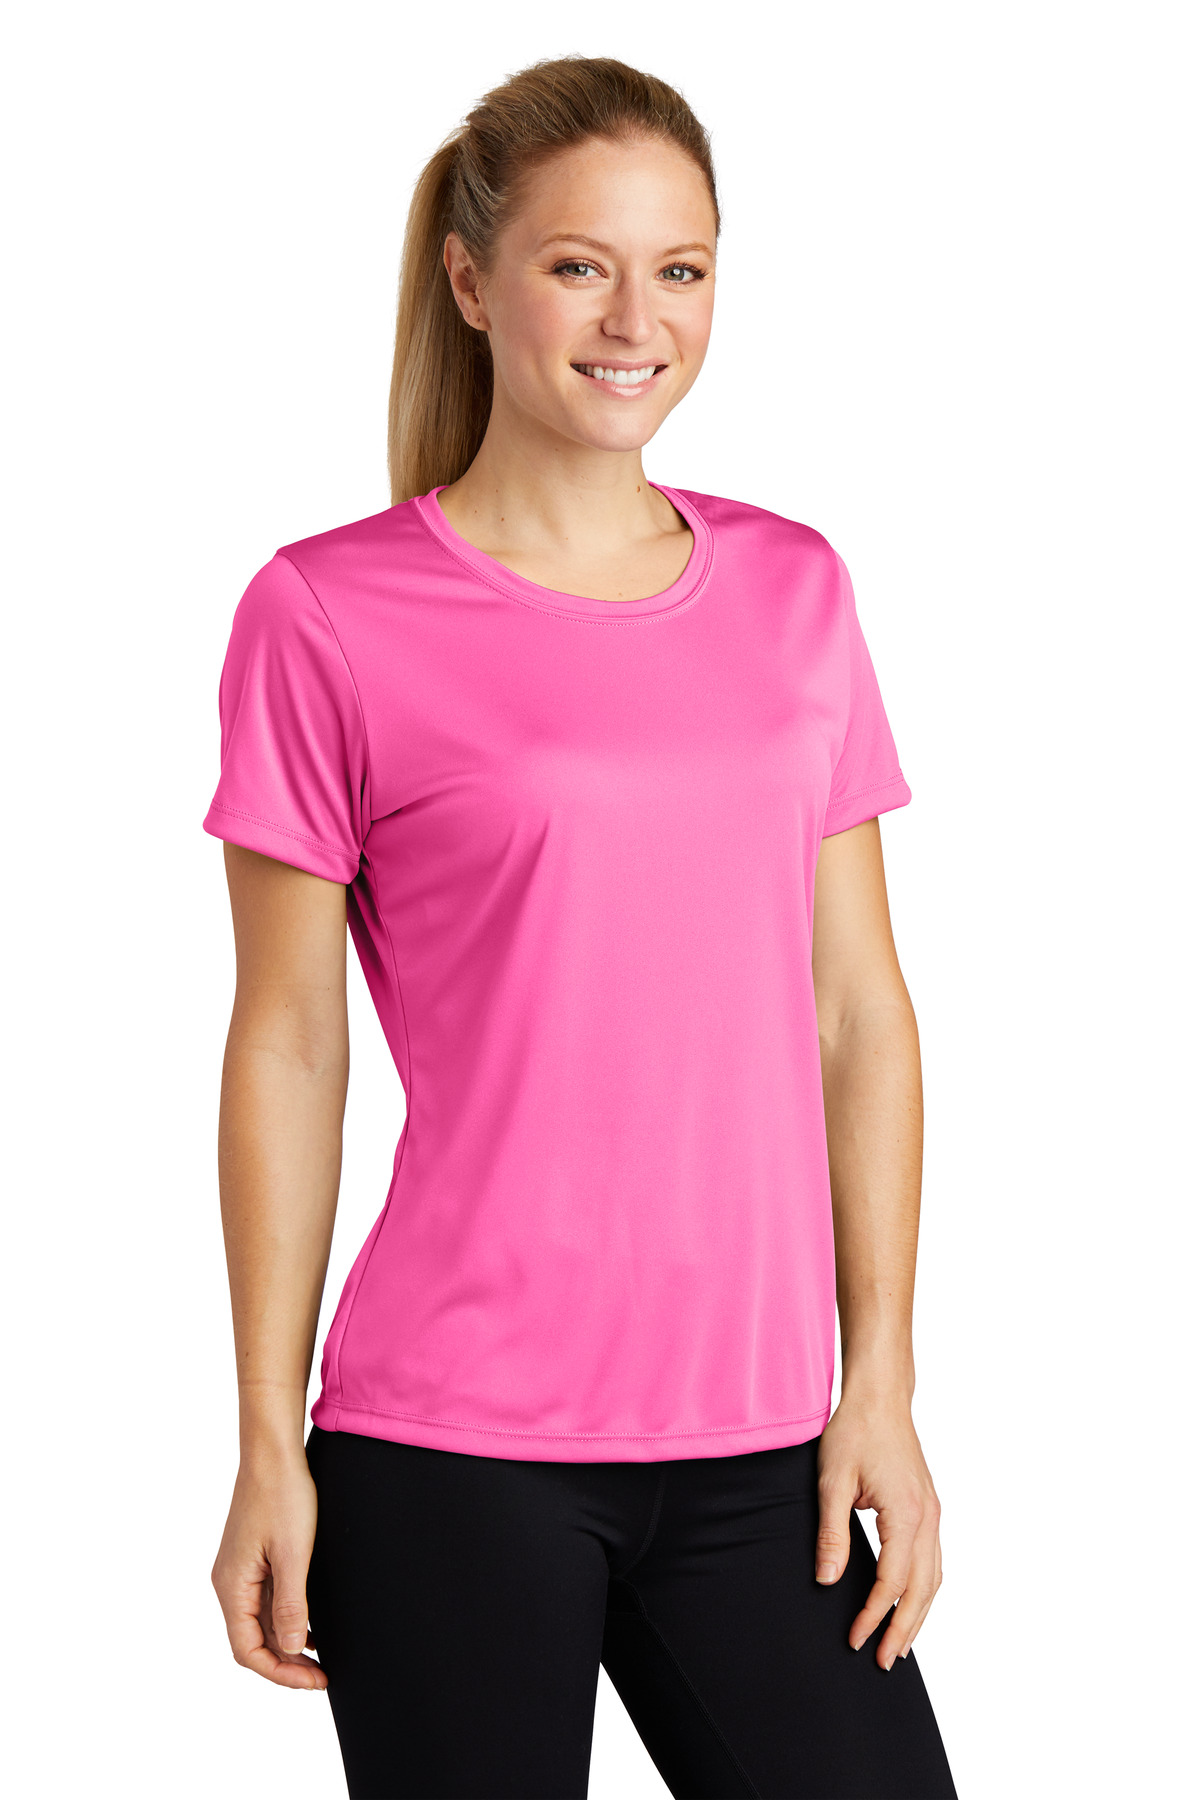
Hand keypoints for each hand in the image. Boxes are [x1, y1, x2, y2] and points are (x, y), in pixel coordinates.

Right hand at [211, 1451, 326, 1690]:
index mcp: (232, 1586)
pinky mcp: (252, 1556)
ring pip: (259, 1622)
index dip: (280, 1672)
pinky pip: (265, 1600)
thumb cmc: (283, 1496)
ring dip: (286, 1642)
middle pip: (252, 1640)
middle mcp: (230, 1582)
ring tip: (320, 1655)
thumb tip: (289, 1650)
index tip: (315, 1680)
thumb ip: (290, 1604)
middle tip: (322, 1674)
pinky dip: (286, 1617)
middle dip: (285, 1662)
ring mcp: (240, 1569)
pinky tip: (310, 1623)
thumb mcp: (292, 1554)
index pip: (247, 1650)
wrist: (274, 1451)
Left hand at [814, 1394, 942, 1670]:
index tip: (856, 1640)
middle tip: (885, 1662)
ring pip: (934, 1578)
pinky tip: (911, 1602)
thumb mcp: (832, 1482)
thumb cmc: (854, 1431)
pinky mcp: (930, 1508)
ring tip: (901, 1645)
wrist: (880, 1398)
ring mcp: (934, 1513)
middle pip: (922, 1589)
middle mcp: (928, 1518)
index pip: (891, 1581)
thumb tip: (827, 1580)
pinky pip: (934, 1560)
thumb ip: (832, 1534)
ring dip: (919, 1614)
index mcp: (907, 1514)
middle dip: (904, 1629)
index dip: (873, 1615)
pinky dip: (925, 1589)